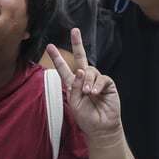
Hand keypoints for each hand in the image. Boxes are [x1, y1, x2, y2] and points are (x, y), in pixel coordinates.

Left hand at [46, 28, 122, 146]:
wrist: (101, 128)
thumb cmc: (86, 118)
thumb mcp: (74, 103)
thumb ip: (75, 86)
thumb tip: (81, 70)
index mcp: (73, 84)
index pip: (64, 68)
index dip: (57, 58)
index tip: (50, 46)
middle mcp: (84, 80)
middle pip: (80, 58)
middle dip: (77, 44)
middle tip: (74, 31)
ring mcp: (96, 81)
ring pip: (90, 71)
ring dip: (87, 81)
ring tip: (88, 94)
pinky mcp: (107, 84)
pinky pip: (102, 78)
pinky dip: (97, 85)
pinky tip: (94, 93)